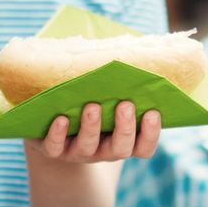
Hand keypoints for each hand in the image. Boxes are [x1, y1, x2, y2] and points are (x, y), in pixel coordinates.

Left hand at [30, 101, 161, 163]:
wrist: (55, 131)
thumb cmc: (91, 107)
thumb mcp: (108, 101)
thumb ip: (120, 89)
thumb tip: (130, 54)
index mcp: (121, 141)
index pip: (143, 147)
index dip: (151, 134)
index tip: (153, 112)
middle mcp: (103, 151)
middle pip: (120, 148)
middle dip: (125, 127)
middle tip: (125, 104)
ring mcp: (78, 152)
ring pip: (88, 146)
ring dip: (92, 127)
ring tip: (93, 106)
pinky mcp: (54, 150)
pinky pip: (55, 147)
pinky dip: (58, 134)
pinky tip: (61, 119)